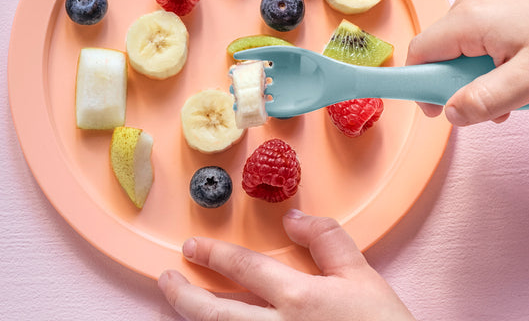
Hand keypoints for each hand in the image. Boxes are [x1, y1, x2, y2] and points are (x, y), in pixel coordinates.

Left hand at [158, 209, 414, 320]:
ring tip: (175, 308)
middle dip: (186, 296)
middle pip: (217, 314)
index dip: (214, 255)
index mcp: (298, 300)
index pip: (244, 269)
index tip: (191, 248)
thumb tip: (292, 216)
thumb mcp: (362, 276)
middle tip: (166, 280)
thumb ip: (326, 240)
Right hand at [406, 0, 528, 124]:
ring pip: (458, 45)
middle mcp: (469, 0)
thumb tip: (450, 113)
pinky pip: (474, 34)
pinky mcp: (495, 0)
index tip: (436, 110)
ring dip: (476, 73)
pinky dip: (486, 57)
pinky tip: (514, 69)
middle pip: (439, 50)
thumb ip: (486, 99)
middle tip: (492, 102)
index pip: (420, 52)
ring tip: (512, 87)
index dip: (421, 84)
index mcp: (469, 17)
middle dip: (458, 82)